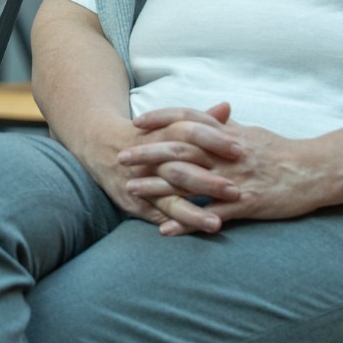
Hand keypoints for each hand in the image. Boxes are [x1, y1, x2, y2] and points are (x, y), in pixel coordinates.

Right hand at [58, 99, 240, 227]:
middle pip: (180, 168)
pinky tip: (191, 235)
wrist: (101, 146)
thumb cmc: (146, 135)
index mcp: (162, 135)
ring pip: (167, 198)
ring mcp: (142, 182)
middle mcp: (151, 159)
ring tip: (216, 224)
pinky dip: (173, 225)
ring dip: (192, 212)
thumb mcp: (168, 123)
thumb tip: (227, 107)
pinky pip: (156, 216)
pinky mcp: (135, 203)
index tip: (241, 149)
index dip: (214, 140)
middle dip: (207, 181)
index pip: (189, 133)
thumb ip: (200, 119)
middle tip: (236, 191)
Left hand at [120, 105, 326, 233]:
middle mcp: (226, 154)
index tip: (137, 122)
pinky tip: (165, 229)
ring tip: (131, 191)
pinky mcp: (244, 204)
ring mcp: (233, 179)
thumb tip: (210, 116)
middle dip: (148, 153)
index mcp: (227, 134)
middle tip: (120, 157)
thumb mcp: (251, 133)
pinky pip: (210, 214)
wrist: (315, 171)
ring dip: (158, 187)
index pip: (188, 119)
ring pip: (188, 181)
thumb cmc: (282, 151)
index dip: (161, 118)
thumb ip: (226, 127)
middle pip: (179, 148)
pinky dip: (186, 221)